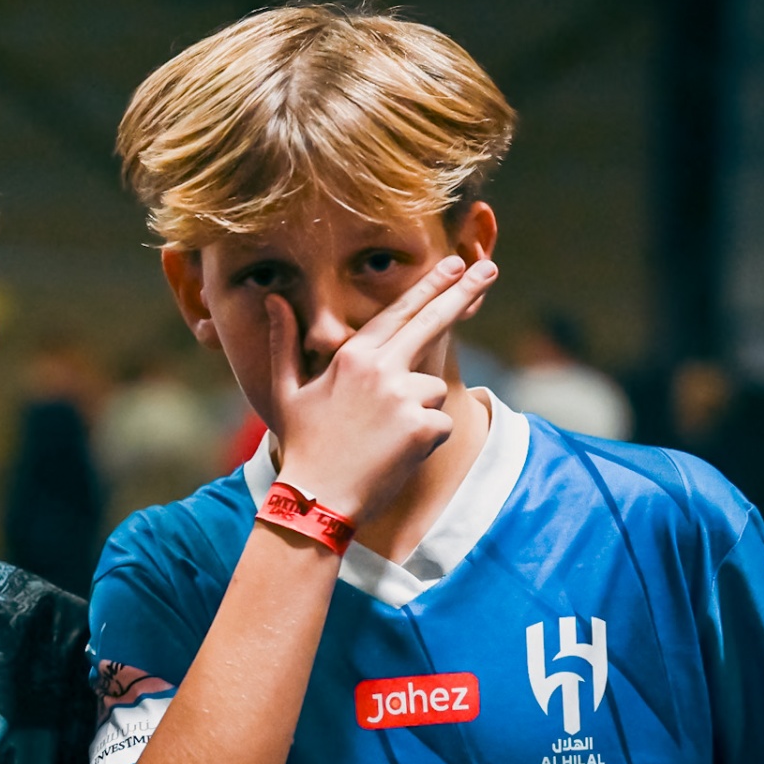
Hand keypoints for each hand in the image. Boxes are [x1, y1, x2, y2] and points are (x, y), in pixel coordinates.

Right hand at [270, 256, 496, 522]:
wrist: (317, 499)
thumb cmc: (301, 446)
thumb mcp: (286, 391)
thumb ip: (285, 342)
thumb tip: (273, 300)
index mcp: (351, 356)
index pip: (399, 312)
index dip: (429, 286)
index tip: (454, 264)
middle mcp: (381, 369)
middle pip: (432, 322)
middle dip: (462, 292)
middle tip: (489, 269)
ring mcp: (405, 397)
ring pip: (433, 388)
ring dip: (419, 408)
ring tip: (383, 436)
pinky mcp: (423, 427)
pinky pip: (440, 423)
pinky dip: (425, 438)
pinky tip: (396, 453)